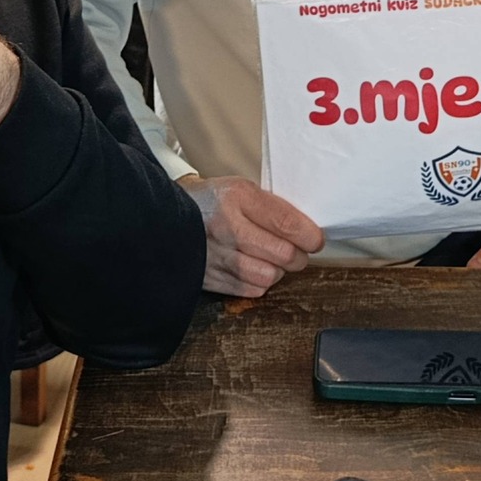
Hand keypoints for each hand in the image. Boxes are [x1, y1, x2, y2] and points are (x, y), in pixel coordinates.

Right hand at [177, 175, 324, 297]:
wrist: (163, 217)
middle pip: (283, 254)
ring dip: (278, 271)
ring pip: (269, 276)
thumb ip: (271, 207)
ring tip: (272, 260)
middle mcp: (227, 226)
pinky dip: (259, 283)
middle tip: (298, 252)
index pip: (286, 222)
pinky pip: (251, 290)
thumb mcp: (240, 189)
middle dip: (298, 256)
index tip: (316, 239)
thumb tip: (307, 231)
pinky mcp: (209, 278)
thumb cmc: (211, 202)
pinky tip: (253, 269)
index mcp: (237, 197)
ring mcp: (217, 255)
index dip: (309, 235)